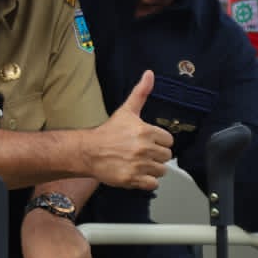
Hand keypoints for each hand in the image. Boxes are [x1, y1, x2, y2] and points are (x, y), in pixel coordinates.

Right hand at [83, 71, 173, 190]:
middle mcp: (144, 148)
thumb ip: (141, 92)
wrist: (88, 151)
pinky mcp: (132, 179)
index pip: (169, 140)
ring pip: (161, 171)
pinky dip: (147, 181)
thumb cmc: (108, 132)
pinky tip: (137, 174)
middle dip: (157, 156)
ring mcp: (138, 165)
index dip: (159, 141)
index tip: (149, 142)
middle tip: (143, 153)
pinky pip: (153, 184)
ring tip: (140, 163)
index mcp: (145, 131)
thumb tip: (150, 74)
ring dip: (153, 169)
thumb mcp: (127, 110)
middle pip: (166, 156)